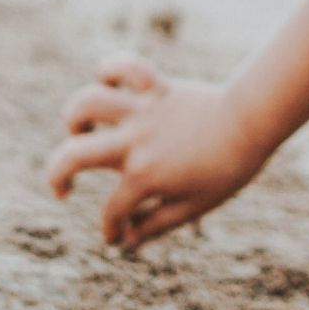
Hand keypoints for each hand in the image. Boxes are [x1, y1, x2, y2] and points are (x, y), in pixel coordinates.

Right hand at [46, 55, 269, 248]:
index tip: (118, 236)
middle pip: (72, 156)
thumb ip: (157, 225)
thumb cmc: (228, 169)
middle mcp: (135, 144)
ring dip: (75, 117)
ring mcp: (142, 113)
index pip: (113, 212)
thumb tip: (127, 241)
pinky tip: (108, 81)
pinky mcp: (155, 87)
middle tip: (64, 188)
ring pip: (88, 103)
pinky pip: (126, 68)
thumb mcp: (195, 207)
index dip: (111, 231)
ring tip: (80, 129)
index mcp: (145, 178)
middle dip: (55, 176)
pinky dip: (112, 69)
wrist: (252, 122)